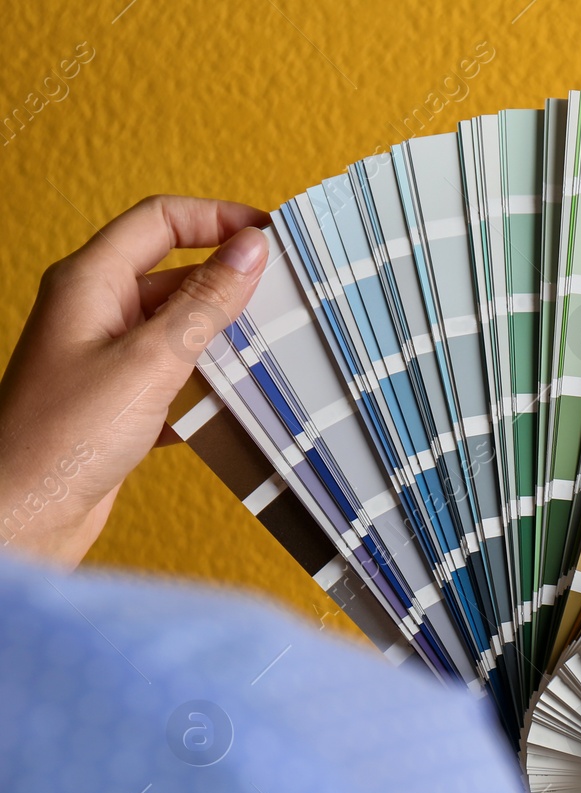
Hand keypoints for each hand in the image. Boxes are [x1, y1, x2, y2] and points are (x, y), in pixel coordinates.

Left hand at [0, 196, 269, 566]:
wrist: (21, 518)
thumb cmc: (63, 439)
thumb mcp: (150, 362)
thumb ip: (205, 303)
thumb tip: (251, 249)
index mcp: (89, 283)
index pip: (160, 221)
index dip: (217, 219)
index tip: (272, 235)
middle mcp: (96, 312)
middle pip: (175, 272)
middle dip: (230, 282)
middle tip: (287, 296)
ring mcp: (107, 358)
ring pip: (180, 327)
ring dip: (225, 337)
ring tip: (275, 350)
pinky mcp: (120, 402)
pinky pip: (177, 375)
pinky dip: (209, 383)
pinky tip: (238, 404)